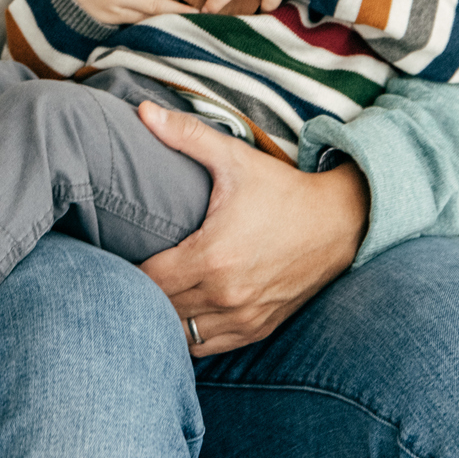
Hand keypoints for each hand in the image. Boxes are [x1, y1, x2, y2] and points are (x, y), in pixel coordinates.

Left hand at [134, 98, 368, 354]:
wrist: (338, 223)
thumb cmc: (282, 190)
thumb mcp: (235, 158)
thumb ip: (186, 135)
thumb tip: (143, 110)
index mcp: (213, 256)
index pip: (147, 278)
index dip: (128, 267)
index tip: (120, 252)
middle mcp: (226, 295)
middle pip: (159, 308)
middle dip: (140, 292)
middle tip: (127, 272)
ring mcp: (243, 317)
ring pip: (180, 334)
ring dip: (163, 316)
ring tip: (152, 293)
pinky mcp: (257, 329)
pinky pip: (207, 346)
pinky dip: (189, 334)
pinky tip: (180, 311)